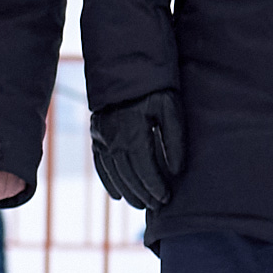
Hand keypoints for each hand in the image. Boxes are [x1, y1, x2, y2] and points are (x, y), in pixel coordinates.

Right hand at [90, 91, 183, 210]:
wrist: (126, 65)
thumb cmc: (155, 87)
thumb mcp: (171, 108)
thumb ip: (174, 140)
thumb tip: (176, 171)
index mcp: (132, 130)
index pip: (145, 169)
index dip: (156, 187)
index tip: (167, 199)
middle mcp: (112, 137)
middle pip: (128, 175)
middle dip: (143, 193)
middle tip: (157, 206)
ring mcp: (101, 136)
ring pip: (113, 173)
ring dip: (127, 192)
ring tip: (141, 204)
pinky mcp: (95, 134)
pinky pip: (100, 164)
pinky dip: (108, 181)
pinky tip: (117, 195)